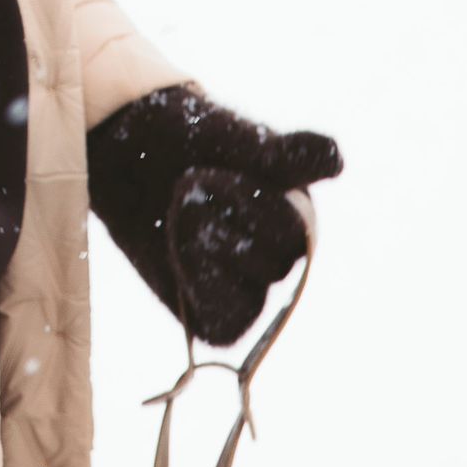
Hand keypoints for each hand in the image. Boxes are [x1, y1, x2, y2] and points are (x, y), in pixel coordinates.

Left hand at [85, 85, 341, 345]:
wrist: (131, 148)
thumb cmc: (190, 139)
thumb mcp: (237, 140)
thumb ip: (286, 155)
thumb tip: (335, 159)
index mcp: (299, 215)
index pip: (293, 232)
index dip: (245, 202)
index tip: (211, 170)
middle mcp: (281, 255)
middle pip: (271, 263)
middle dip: (220, 222)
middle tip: (187, 187)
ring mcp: (249, 286)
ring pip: (248, 296)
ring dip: (203, 250)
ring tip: (179, 215)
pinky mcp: (215, 312)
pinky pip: (225, 327)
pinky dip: (200, 292)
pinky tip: (178, 253)